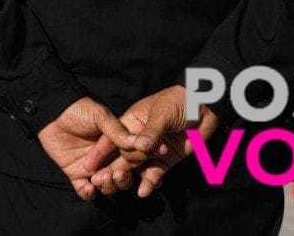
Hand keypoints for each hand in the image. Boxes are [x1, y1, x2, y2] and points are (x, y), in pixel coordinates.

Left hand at [37, 97, 138, 200]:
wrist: (53, 113)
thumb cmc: (79, 110)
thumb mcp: (100, 117)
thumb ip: (117, 131)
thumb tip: (140, 143)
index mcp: (118, 145)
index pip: (132, 160)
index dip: (134, 165)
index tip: (133, 165)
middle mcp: (108, 159)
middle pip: (122, 177)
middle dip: (122, 179)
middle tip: (117, 174)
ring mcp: (93, 169)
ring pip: (106, 186)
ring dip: (107, 186)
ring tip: (100, 179)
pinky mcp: (76, 175)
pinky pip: (85, 190)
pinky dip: (89, 193)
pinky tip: (89, 187)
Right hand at [88, 86, 218, 198]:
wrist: (206, 107)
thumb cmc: (179, 102)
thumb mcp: (162, 113)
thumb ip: (151, 132)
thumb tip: (140, 148)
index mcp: (131, 122)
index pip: (112, 138)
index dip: (100, 152)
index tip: (88, 166)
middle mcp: (138, 139)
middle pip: (122, 156)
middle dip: (111, 168)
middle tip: (101, 181)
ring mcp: (152, 152)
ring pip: (136, 168)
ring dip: (127, 177)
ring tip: (120, 185)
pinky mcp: (166, 161)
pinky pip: (154, 174)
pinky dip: (149, 182)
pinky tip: (143, 191)